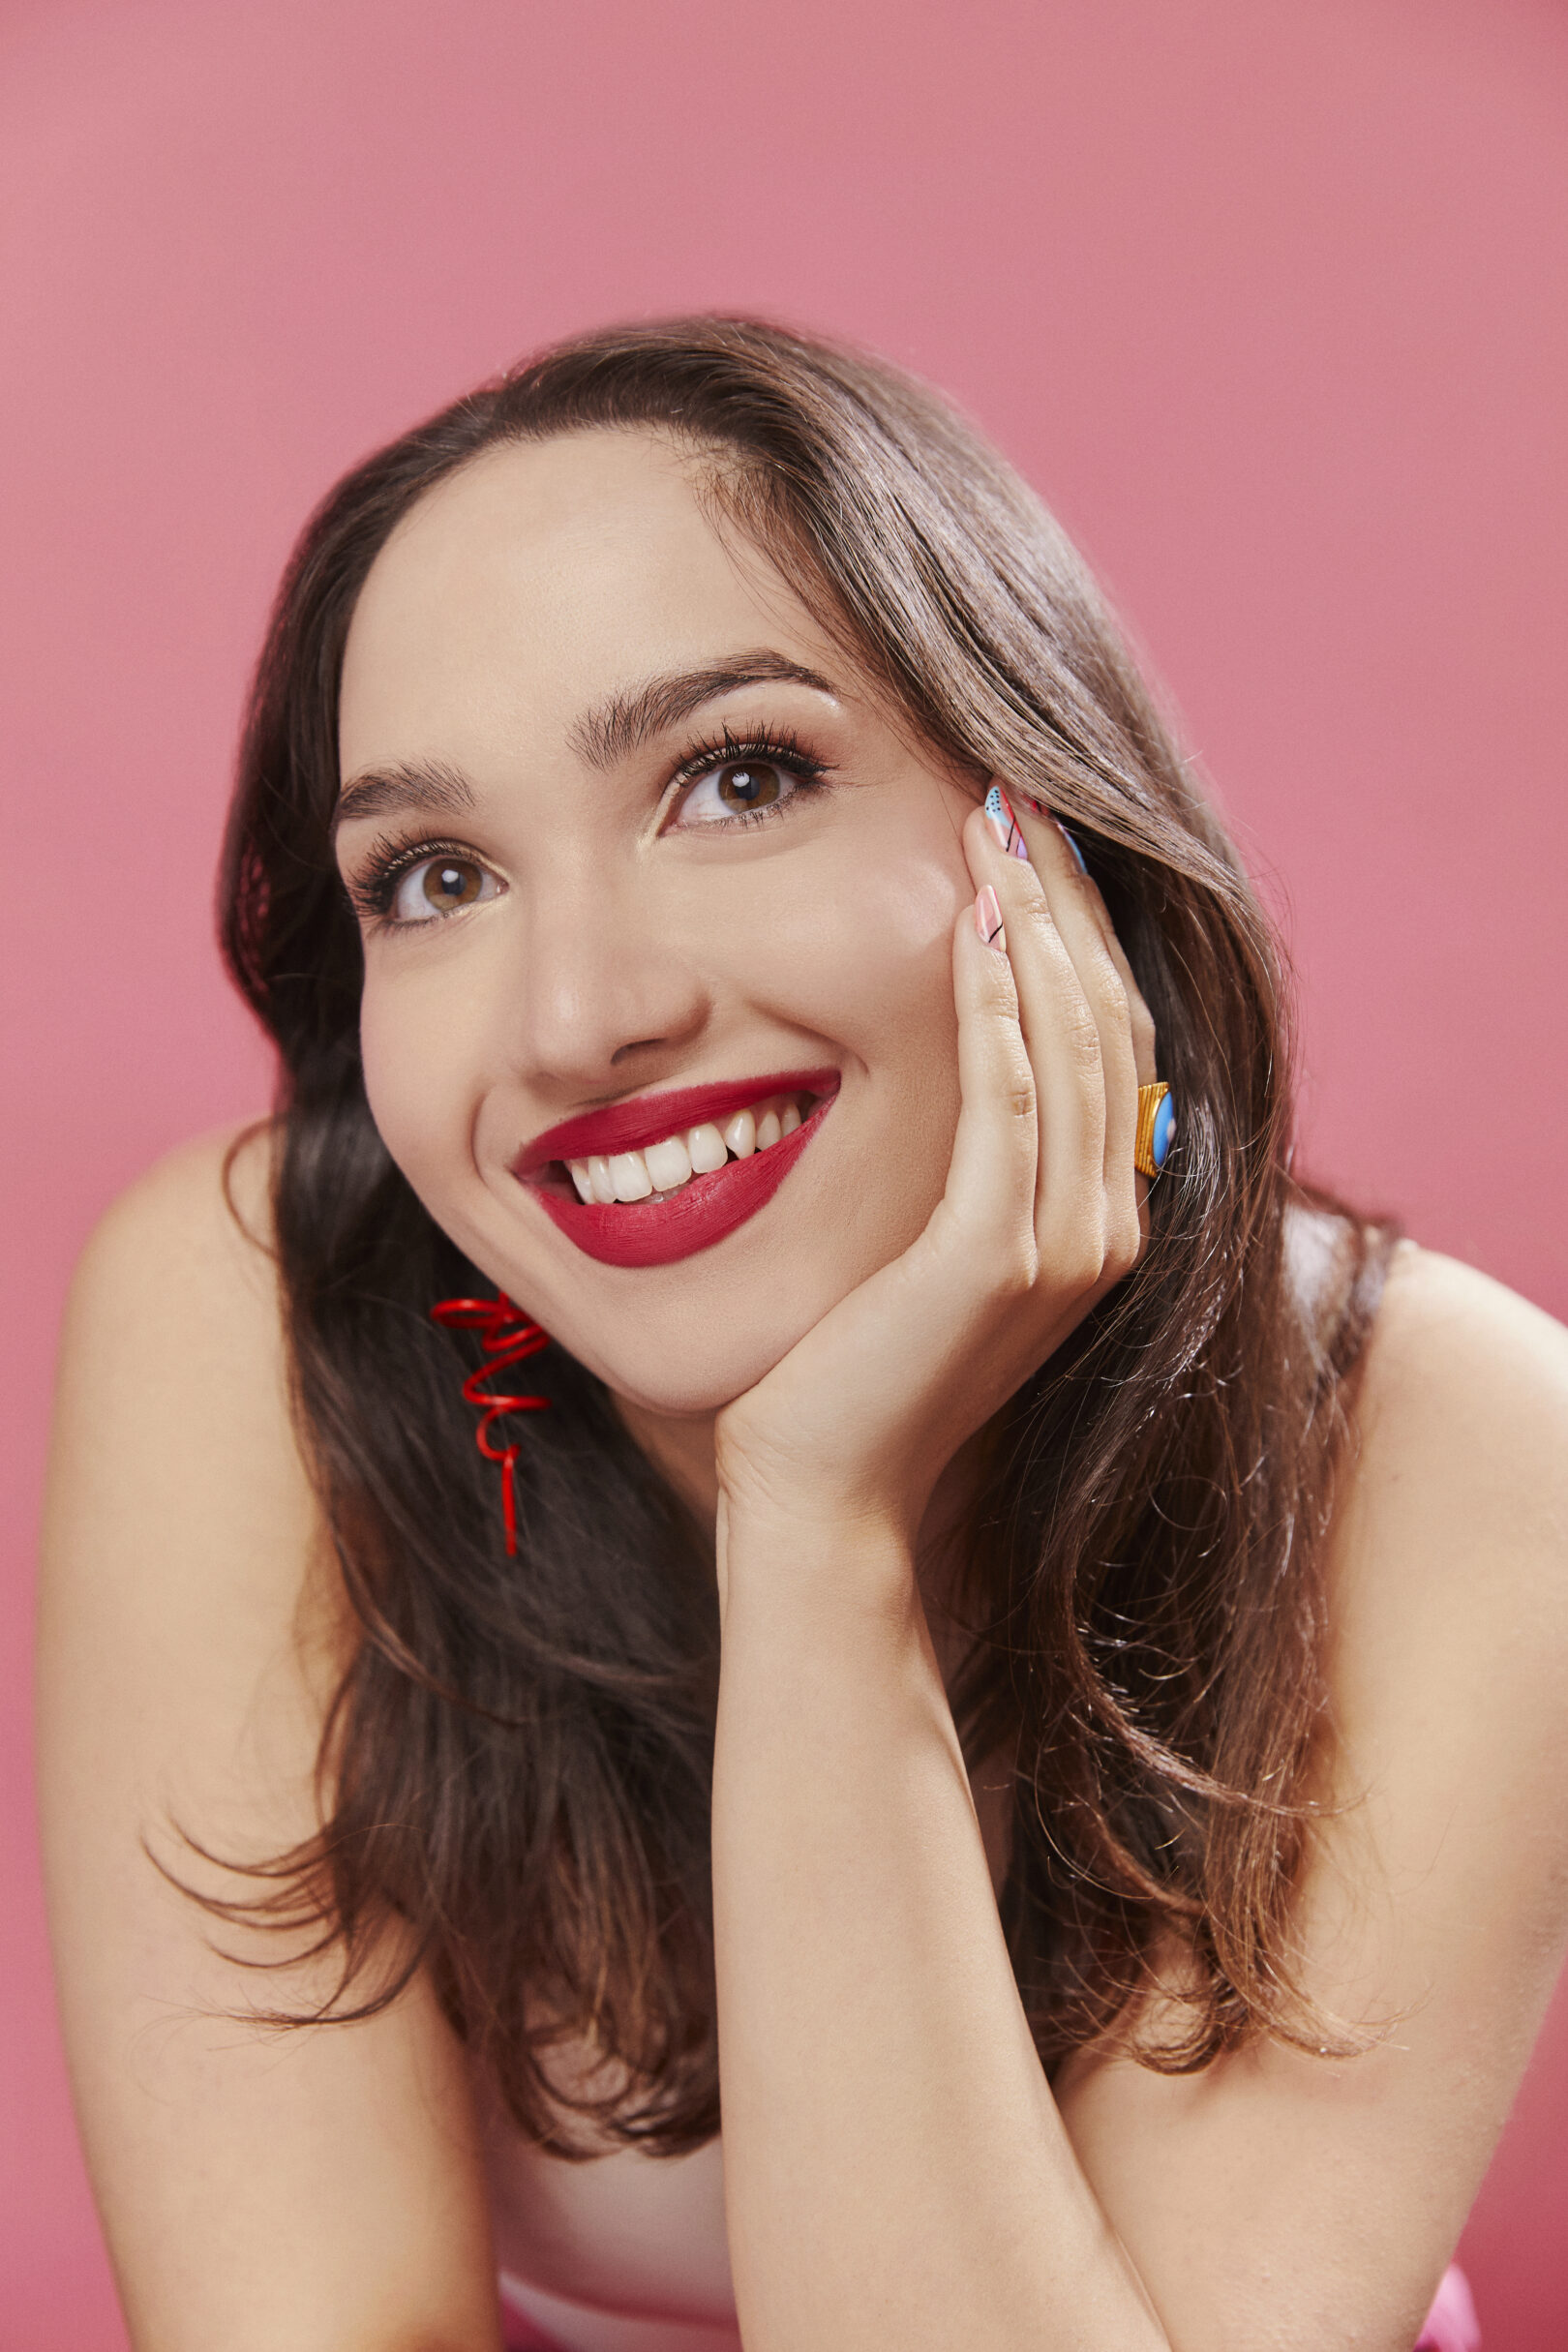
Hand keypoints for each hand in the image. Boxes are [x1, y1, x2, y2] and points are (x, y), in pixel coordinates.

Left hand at [713, 790, 1159, 1549]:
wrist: (823, 1495)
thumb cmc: (851, 1370)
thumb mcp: (927, 1248)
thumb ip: (970, 1163)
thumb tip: (964, 1053)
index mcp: (1096, 1218)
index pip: (1110, 1037)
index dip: (1081, 927)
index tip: (1032, 833)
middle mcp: (1104, 1227)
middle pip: (1107, 1018)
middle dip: (1064, 896)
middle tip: (1016, 789)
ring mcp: (1062, 1247)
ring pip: (1071, 1043)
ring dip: (1035, 923)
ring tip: (993, 822)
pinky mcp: (995, 1257)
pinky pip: (1008, 1101)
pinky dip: (997, 1005)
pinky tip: (971, 925)